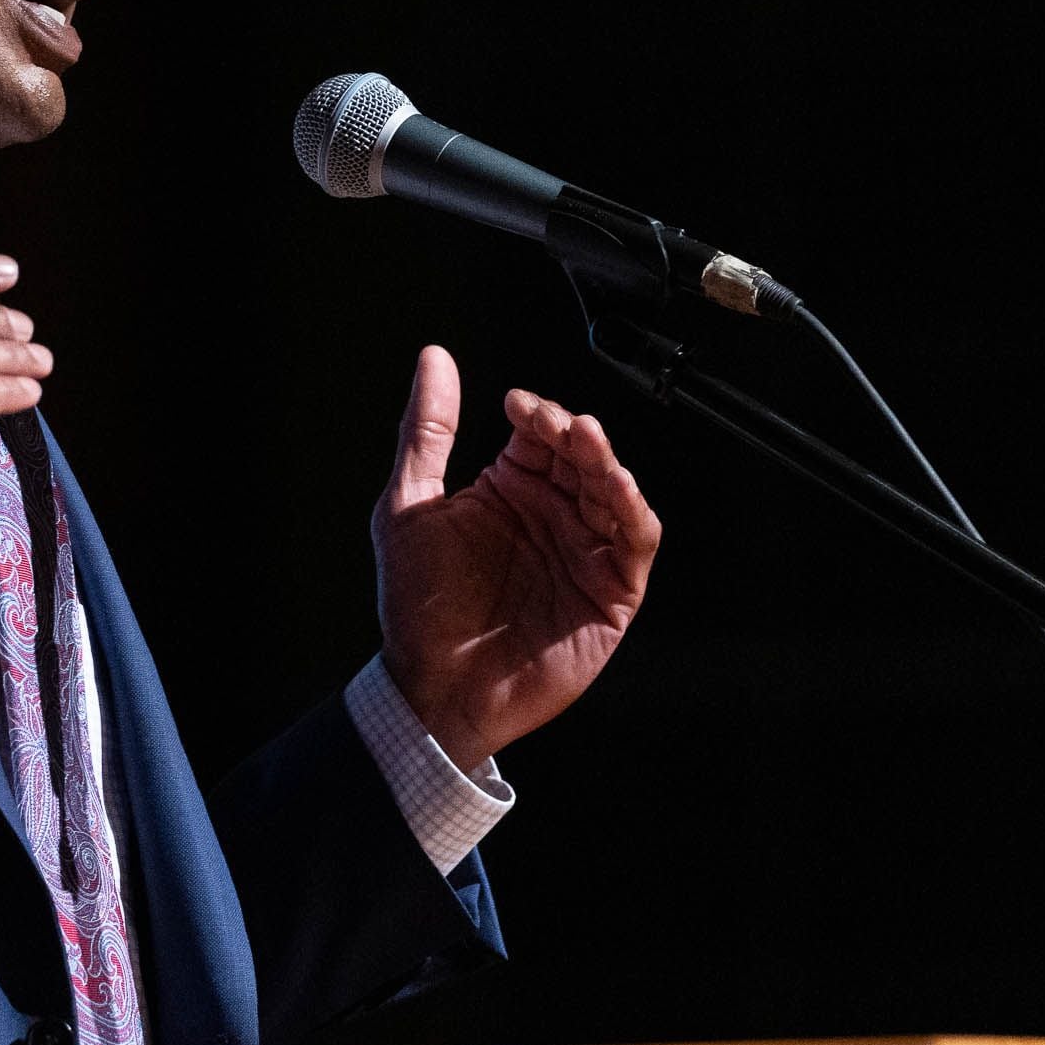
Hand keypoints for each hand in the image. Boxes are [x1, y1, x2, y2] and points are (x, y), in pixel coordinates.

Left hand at [372, 344, 661, 770]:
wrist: (435, 685)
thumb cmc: (418, 605)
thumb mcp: (409, 505)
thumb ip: (427, 432)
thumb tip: (433, 359)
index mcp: (509, 491)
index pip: (539, 436)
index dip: (537, 414)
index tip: (516, 403)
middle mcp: (553, 517)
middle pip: (583, 457)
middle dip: (573, 432)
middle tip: (554, 421)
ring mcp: (584, 553)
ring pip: (615, 492)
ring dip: (606, 462)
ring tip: (585, 440)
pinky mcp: (610, 593)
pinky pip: (635, 543)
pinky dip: (631, 511)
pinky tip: (615, 488)